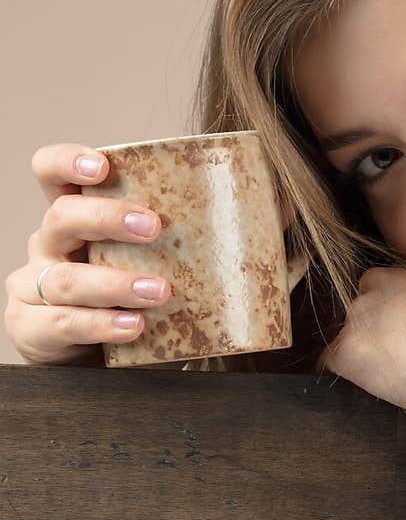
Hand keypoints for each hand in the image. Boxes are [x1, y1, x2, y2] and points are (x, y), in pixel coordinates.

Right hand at [4, 143, 172, 365]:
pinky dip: (100, 325)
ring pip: (67, 279)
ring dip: (116, 284)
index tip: (102, 166)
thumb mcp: (142, 260)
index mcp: (72, 218)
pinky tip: (132, 325)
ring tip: (158, 291)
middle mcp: (48, 246)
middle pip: (62, 217)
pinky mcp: (32, 327)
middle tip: (153, 227)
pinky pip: (65, 323)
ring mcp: (33, 287)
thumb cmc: (126, 296)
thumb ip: (176, 240)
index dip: (67, 162)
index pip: (51, 174)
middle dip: (107, 218)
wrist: (88, 357)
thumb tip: (258, 215)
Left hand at [316, 264, 405, 423]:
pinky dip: (358, 381)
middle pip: (356, 320)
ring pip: (346, 344)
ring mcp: (359, 316)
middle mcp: (375, 286)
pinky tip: (396, 386)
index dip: (391, 326)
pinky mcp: (352, 349)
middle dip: (377, 344)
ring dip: (369, 364)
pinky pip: (333, 367)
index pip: (375, 298)